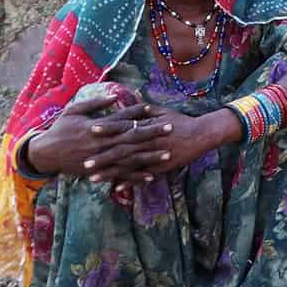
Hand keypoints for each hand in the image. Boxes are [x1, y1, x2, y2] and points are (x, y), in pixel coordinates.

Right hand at [26, 98, 171, 178]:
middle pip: (131, 137)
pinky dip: (136, 176)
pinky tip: (152, 176)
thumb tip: (115, 95)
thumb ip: (95, 103)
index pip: (121, 118)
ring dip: (149, 157)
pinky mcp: (99, 171)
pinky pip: (120, 175)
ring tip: (167, 154)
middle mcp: (101, 143)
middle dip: (152, 133)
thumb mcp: (73, 111)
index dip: (137, 112)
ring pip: (129, 158)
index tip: (153, 107)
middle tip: (170, 128)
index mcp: (96, 126)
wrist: (45, 154)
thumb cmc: (59, 129)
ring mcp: (101, 159)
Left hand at [87, 104, 223, 184]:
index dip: (107, 128)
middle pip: (121, 148)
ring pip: (129, 164)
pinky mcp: (162, 166)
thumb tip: (130, 100)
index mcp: (147, 125)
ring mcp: (155, 154)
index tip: (90, 129)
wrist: (202, 134)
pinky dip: (130, 180)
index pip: (123, 126)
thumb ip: (145, 108)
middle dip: (102, 156)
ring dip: (110, 171)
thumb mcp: (163, 111)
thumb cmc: (181, 121)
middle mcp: (148, 140)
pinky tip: (116, 187)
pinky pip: (143, 174)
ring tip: (93, 177)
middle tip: (84, 162)